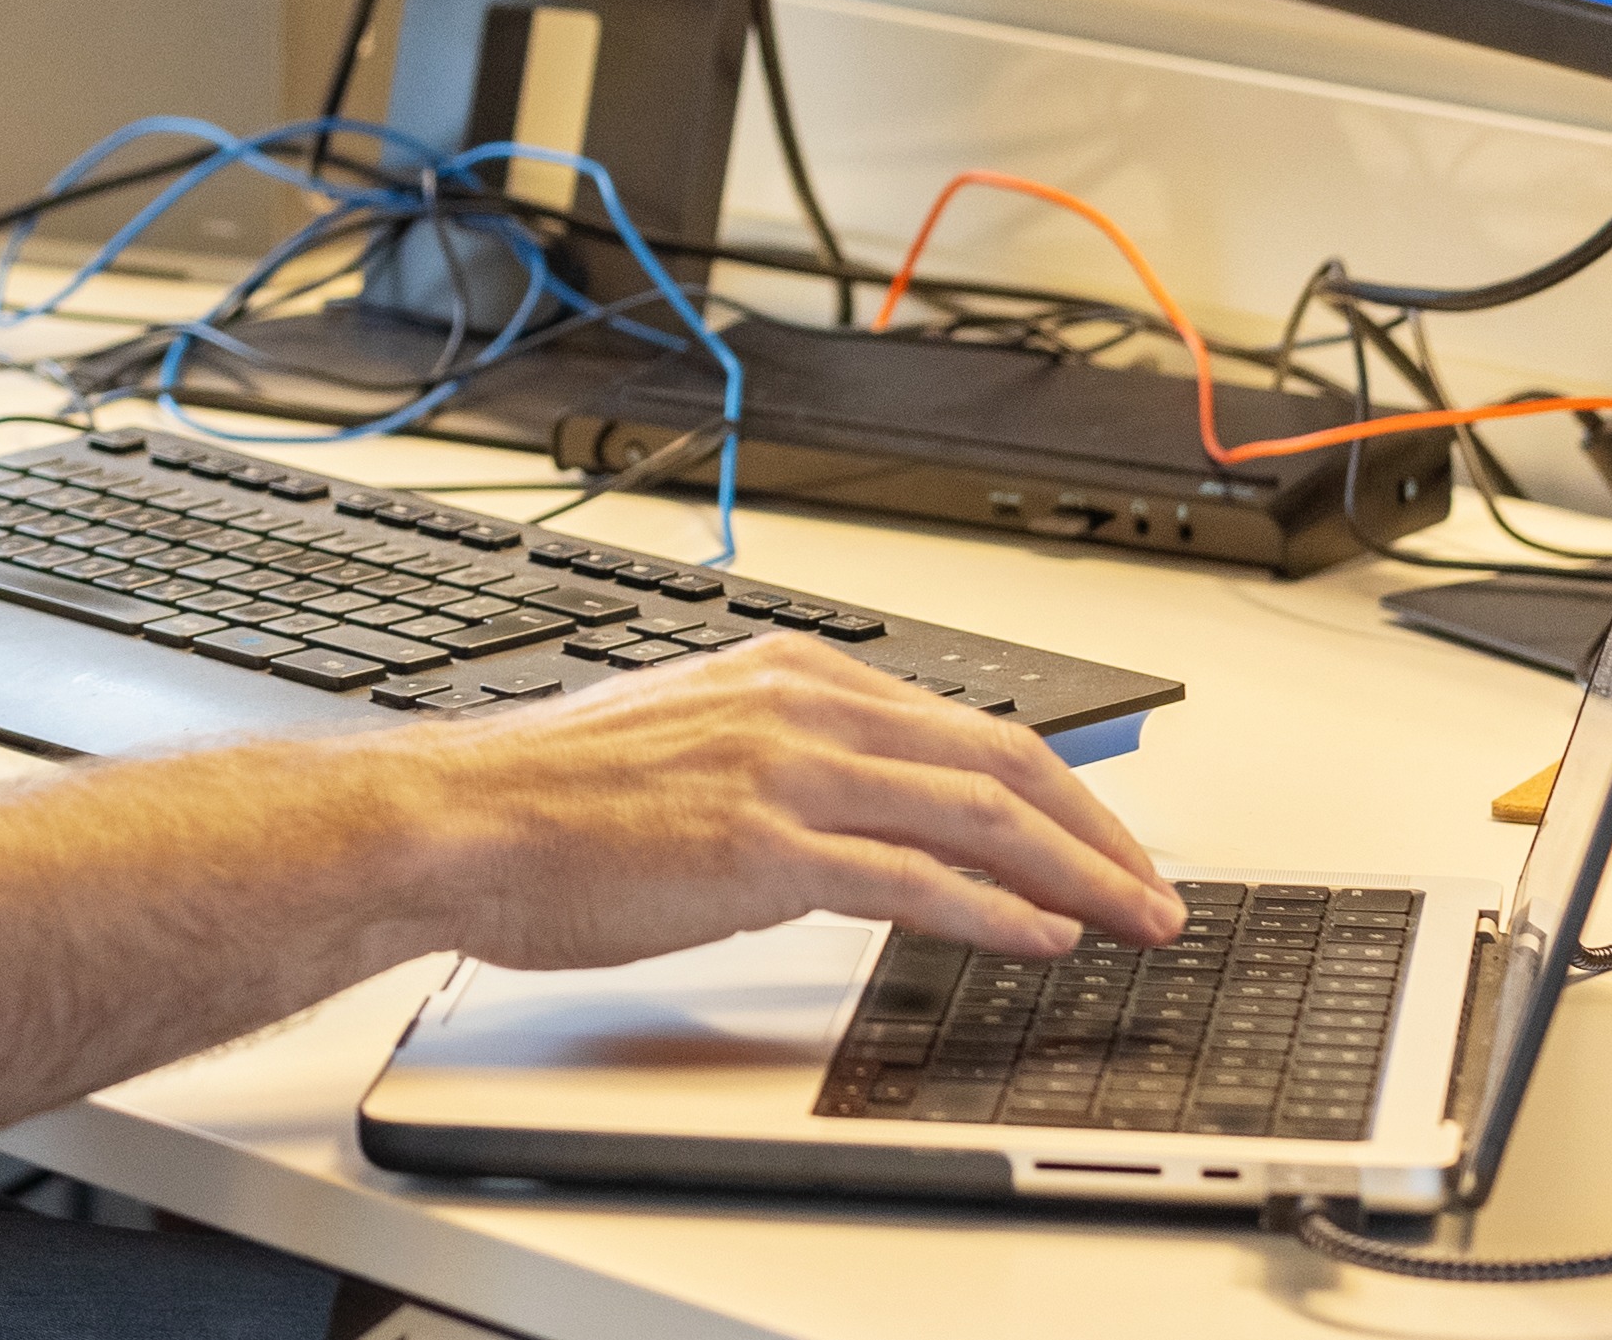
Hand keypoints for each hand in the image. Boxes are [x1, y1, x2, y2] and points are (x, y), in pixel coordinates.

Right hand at [380, 637, 1187, 963]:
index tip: (1100, 836)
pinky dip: (997, 912)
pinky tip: (1044, 939)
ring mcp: (787, 773)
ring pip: (978, 815)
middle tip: (1155, 888)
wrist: (456, 821)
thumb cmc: (545, 801)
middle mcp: (800, 706)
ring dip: (1077, 874)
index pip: (963, 724)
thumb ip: (778, 760)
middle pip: (1000, 761)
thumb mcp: (686, 745)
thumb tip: (848, 814)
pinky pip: (916, 881)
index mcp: (788, 672)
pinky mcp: (765, 846)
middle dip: (1097, 831)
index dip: (1056, 786)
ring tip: (1133, 921)